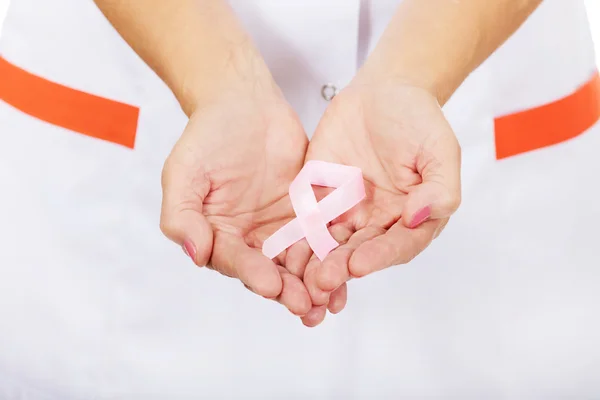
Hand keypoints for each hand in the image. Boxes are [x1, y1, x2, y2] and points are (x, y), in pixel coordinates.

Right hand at [159, 79, 313, 315]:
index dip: (253, 275)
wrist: (244, 103)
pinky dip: (334, 254)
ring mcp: (281, 227)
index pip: (236, 261)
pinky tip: (349, 268)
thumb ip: (182, 215)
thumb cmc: (208, 136)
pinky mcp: (308, 213)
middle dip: (288, 291)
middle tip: (306, 307)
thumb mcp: (184, 173)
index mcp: (219, 235)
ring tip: (330, 302)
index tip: (271, 286)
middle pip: (270, 271)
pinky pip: (322, 236)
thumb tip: (195, 254)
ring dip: (314, 283)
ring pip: (299, 262)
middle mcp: (251, 238)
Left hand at [301, 82, 460, 325]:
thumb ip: (439, 187)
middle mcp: (379, 221)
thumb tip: (419, 216)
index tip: (359, 265)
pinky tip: (282, 251)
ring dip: (316, 261)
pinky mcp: (320, 197)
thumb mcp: (440, 149)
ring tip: (300, 276)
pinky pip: (306, 219)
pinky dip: (296, 237)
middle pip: (360, 251)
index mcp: (412, 217)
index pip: (398, 245)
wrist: (383, 92)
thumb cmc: (418, 118)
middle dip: (341, 267)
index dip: (379, 257)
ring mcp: (347, 211)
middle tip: (322, 281)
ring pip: (330, 243)